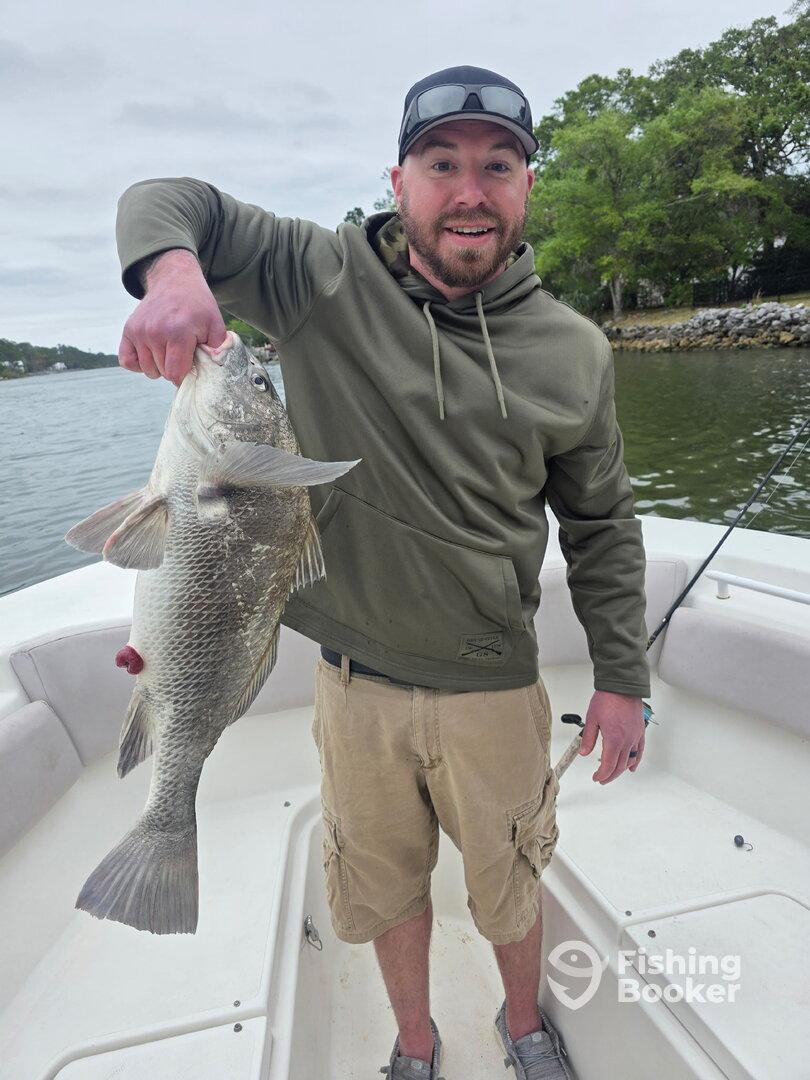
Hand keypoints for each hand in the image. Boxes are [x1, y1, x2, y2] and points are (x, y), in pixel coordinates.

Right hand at [118, 249, 227, 384]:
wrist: (175, 281)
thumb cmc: (197, 305)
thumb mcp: (216, 324)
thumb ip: (218, 349)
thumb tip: (215, 370)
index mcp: (178, 333)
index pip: (175, 373)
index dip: (185, 376)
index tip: (191, 367)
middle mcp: (154, 332)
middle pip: (162, 372)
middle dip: (174, 368)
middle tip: (183, 352)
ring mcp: (139, 331)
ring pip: (147, 369)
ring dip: (158, 366)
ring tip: (169, 350)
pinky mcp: (129, 329)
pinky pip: (126, 361)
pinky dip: (138, 364)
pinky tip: (151, 355)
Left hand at [577, 690, 644, 782]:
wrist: (622, 686)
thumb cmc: (607, 699)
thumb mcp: (591, 719)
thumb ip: (588, 738)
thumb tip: (584, 753)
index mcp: (614, 739)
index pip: (608, 765)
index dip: (602, 775)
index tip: (596, 777)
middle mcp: (627, 741)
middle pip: (619, 766)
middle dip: (610, 775)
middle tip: (602, 778)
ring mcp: (635, 737)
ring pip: (630, 761)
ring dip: (621, 769)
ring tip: (612, 772)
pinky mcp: (640, 732)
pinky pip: (639, 751)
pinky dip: (636, 761)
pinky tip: (632, 767)